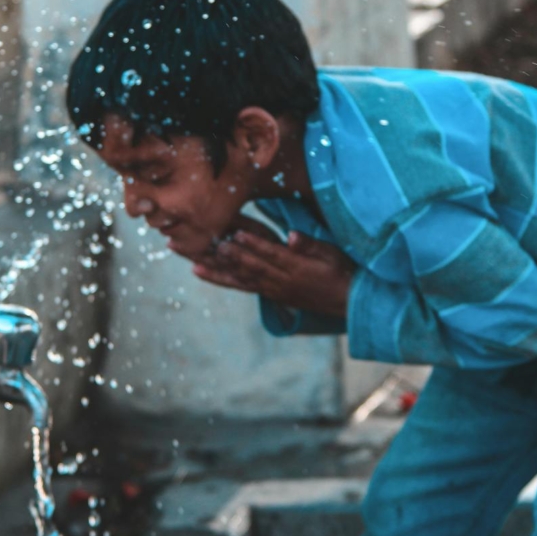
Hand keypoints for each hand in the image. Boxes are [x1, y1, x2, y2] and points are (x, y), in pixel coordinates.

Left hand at [192, 218, 356, 317]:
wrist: (347, 301)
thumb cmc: (341, 271)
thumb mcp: (332, 254)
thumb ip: (310, 245)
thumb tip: (291, 235)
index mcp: (297, 267)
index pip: (272, 254)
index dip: (254, 245)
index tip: (236, 234)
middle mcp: (280, 280)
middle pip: (248, 266)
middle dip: (223, 253)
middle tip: (202, 242)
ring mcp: (273, 288)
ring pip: (238, 277)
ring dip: (213, 266)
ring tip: (189, 258)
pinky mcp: (269, 293)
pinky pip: (240, 286)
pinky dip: (219, 278)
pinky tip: (200, 271)